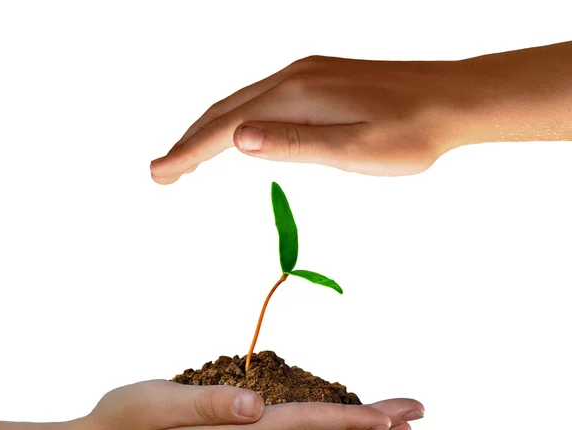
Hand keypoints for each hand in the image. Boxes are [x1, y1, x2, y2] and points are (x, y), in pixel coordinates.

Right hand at [151, 55, 452, 182]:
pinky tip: (238, 133)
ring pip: (241, 102)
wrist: (452, 101)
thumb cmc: (409, 133)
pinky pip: (263, 97)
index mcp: (296, 95)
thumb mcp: (353, 148)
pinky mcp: (319, 78)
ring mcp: (306, 73)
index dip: (188, 154)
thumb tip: (237, 141)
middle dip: (189, 143)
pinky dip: (237, 118)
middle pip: (224, 111)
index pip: (225, 129)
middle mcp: (293, 76)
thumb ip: (294, 143)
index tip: (159, 174)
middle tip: (163, 171)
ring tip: (189, 157)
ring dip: (210, 130)